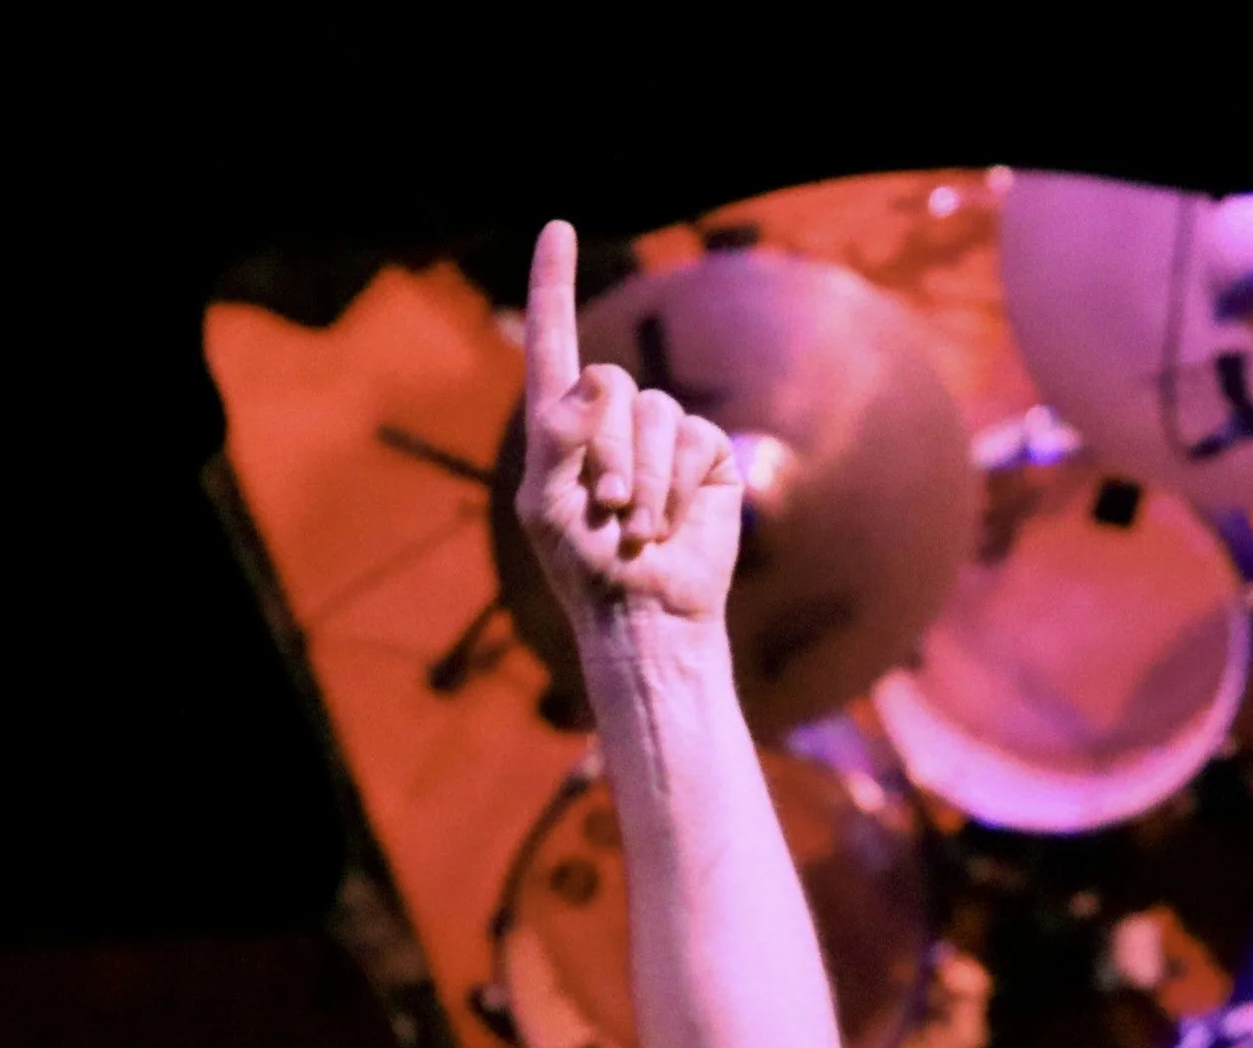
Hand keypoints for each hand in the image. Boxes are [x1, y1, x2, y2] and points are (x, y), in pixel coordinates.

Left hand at [515, 217, 746, 635]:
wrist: (645, 615)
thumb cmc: (585, 571)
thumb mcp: (546, 508)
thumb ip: (555, 438)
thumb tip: (593, 382)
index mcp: (563, 425)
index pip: (555, 341)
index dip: (554, 286)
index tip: (556, 227)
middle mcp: (613, 419)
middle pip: (611, 384)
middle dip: (607, 449)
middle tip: (606, 511)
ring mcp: (663, 434)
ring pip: (655, 414)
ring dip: (644, 480)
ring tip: (636, 532)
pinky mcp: (706, 457)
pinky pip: (694, 441)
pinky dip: (676, 486)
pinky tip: (670, 525)